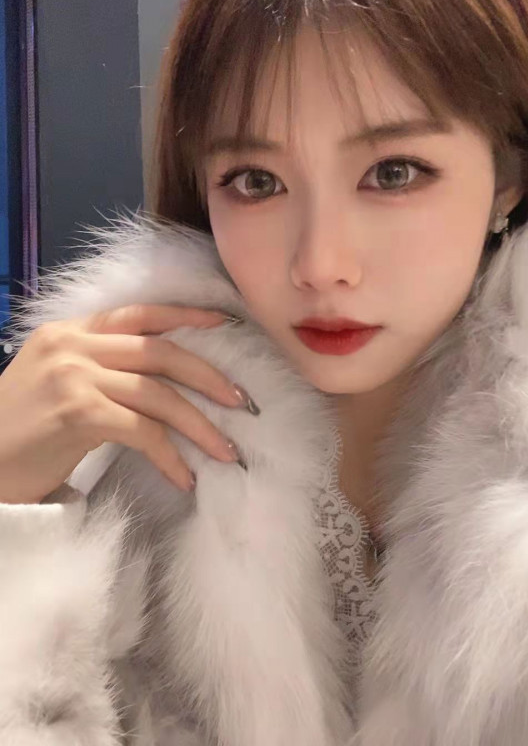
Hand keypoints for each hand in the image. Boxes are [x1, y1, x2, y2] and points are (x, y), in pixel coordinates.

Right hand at [0, 304, 256, 503]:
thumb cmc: (19, 434)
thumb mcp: (57, 384)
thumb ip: (100, 369)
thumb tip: (164, 383)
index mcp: (69, 331)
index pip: (139, 313)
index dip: (186, 315)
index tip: (226, 322)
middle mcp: (72, 344)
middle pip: (159, 351)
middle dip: (208, 376)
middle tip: (242, 401)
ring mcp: (73, 375)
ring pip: (158, 392)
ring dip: (199, 424)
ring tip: (227, 450)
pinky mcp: (76, 411)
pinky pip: (142, 431)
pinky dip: (170, 455)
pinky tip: (185, 476)